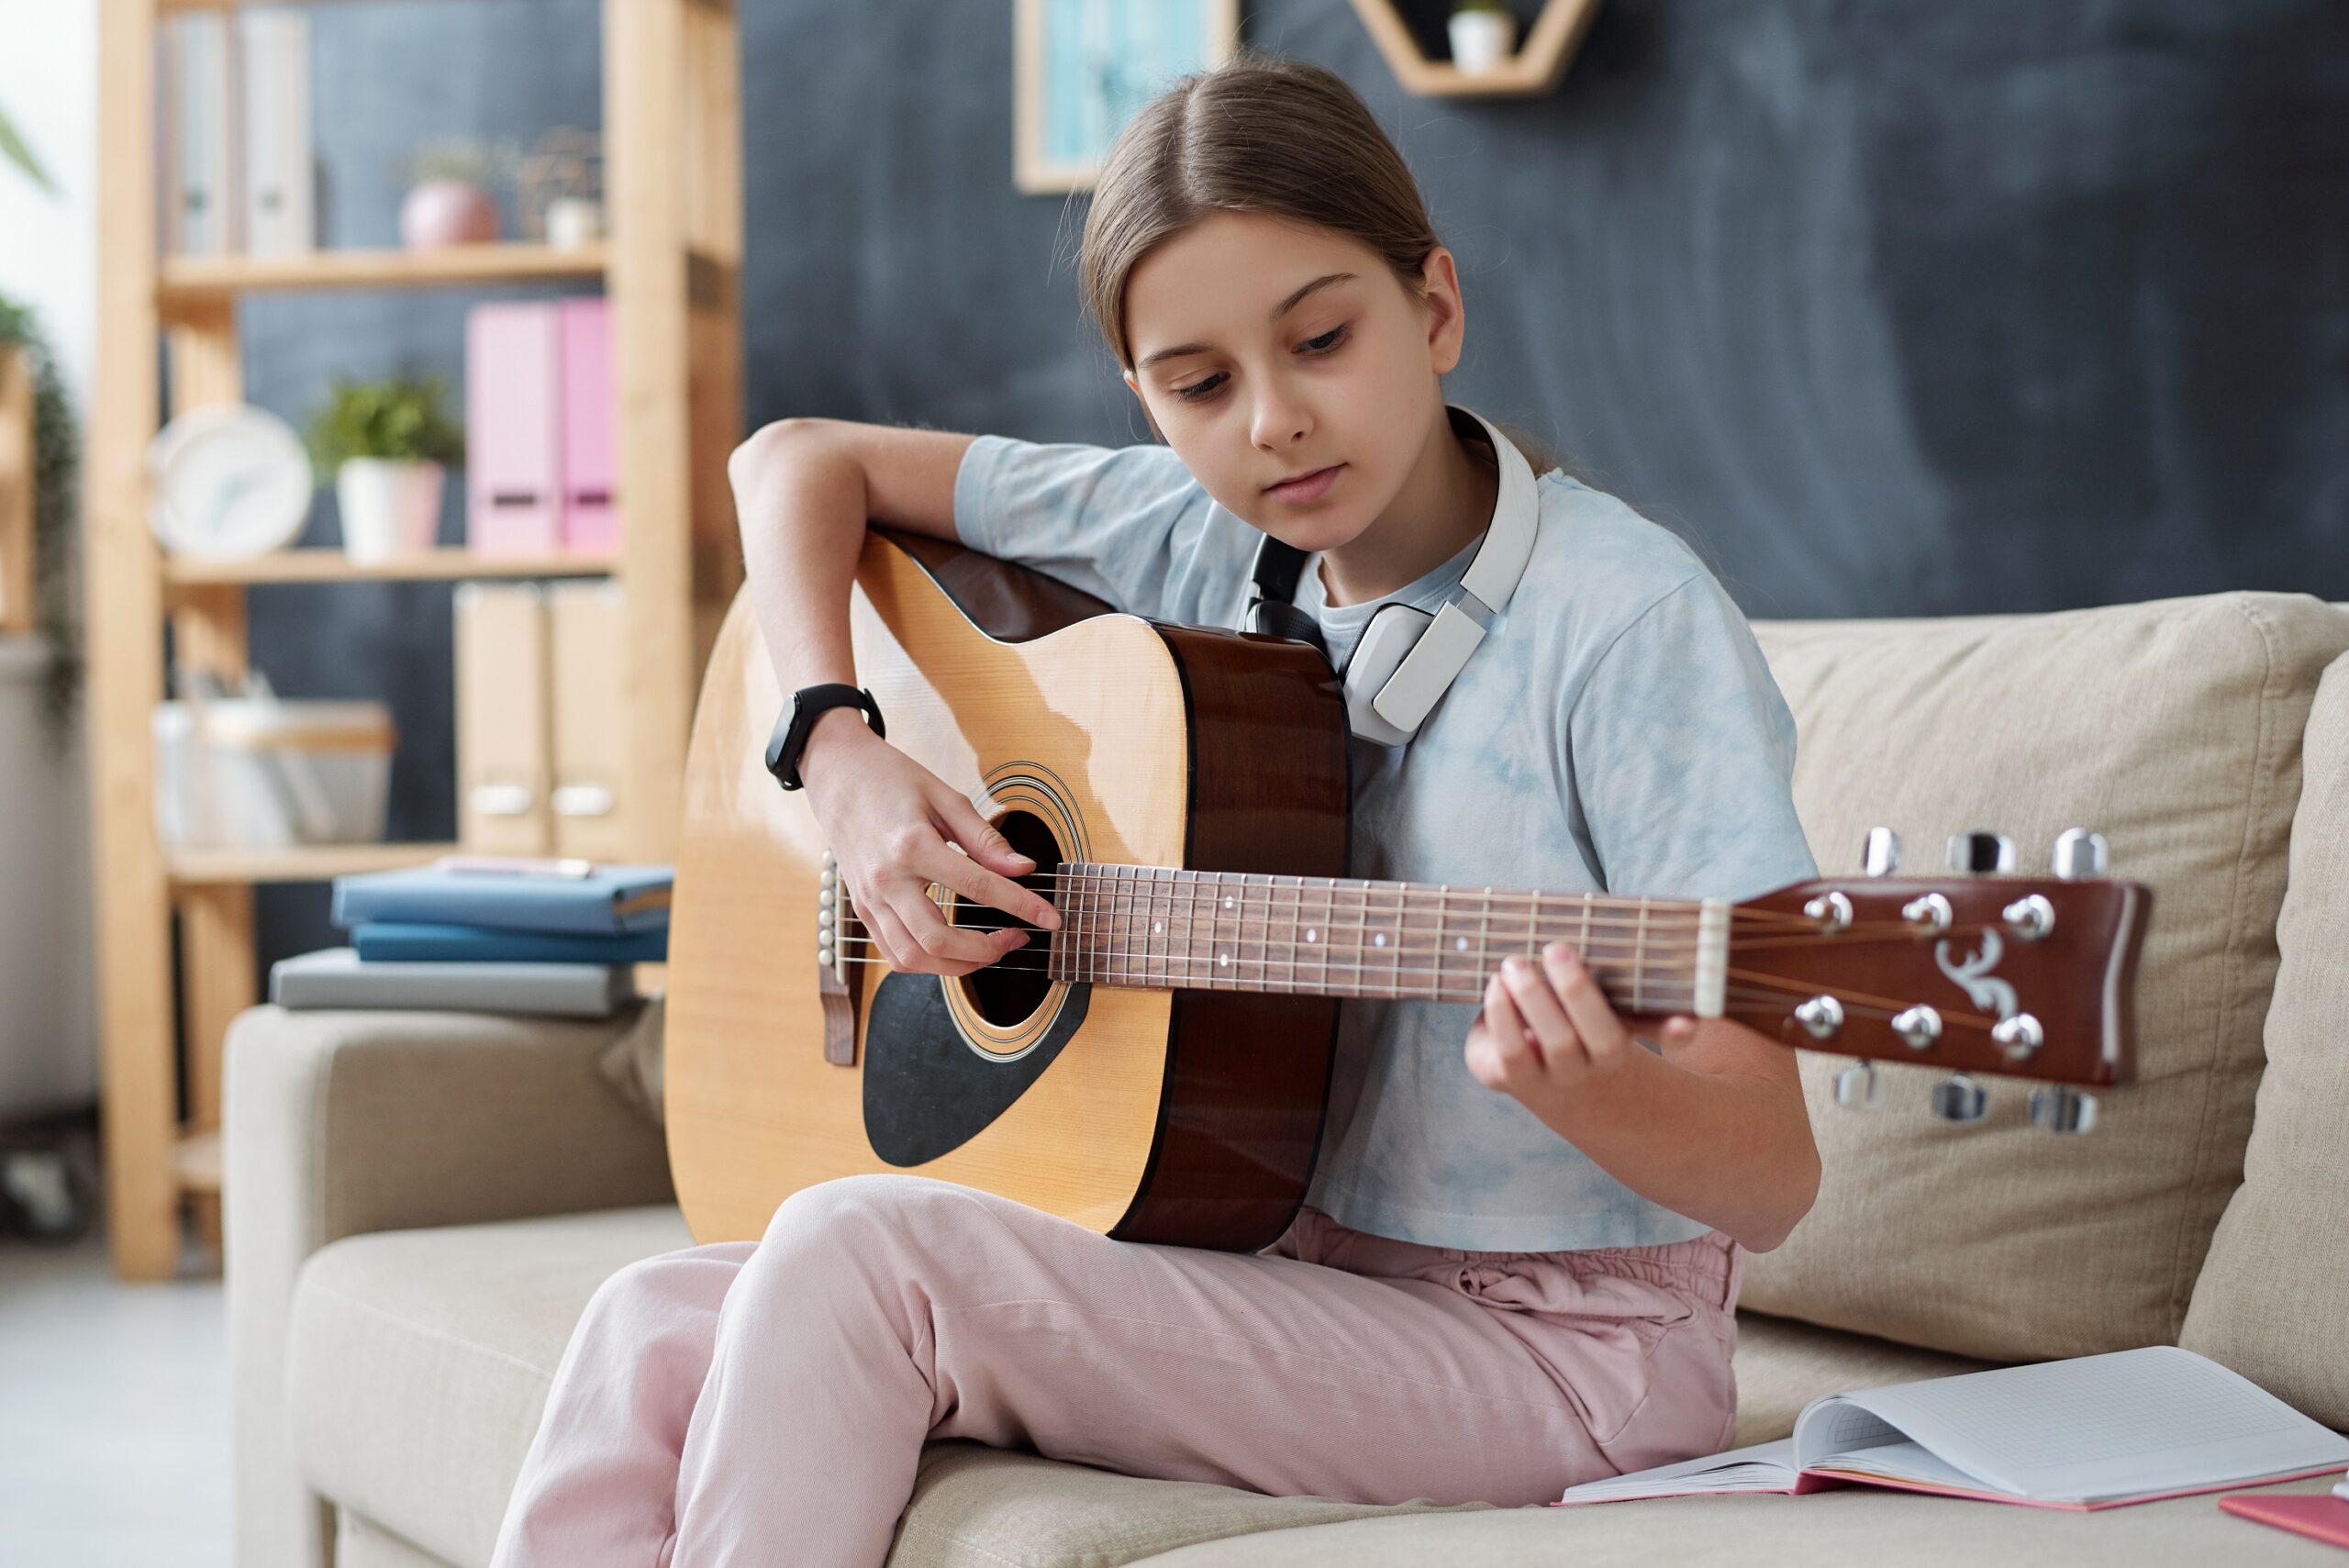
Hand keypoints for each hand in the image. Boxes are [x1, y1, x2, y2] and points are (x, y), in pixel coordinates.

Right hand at [801, 708, 1059, 975]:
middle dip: (986, 951)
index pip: (977, 887)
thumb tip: (1024, 869)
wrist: (837, 774)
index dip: (1021, 907)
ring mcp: (869, 899)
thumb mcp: (946, 798)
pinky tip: (953, 949)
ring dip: (957, 965)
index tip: (1050, 918)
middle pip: (938, 940)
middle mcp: (886, 879)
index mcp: (912, 845)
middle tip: (1016, 937)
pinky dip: (927, 962)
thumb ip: (985, 840)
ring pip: (912, 958)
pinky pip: (893, 954)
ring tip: (989, 948)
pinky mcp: (861, 909)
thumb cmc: (892, 779)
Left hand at [1465, 941, 1695, 1108]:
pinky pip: (1513, 1053)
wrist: (1524, 1065)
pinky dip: (1501, 1014)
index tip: (1688, 1020)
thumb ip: (1589, 964)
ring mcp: (1560, 1076)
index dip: (1677, 1031)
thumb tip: (1590, 919)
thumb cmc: (1556, 1009)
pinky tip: (1495, 986)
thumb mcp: (1576, 986)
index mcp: (1624, 1030)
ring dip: (1535, 998)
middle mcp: (1599, 1062)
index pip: (1660, 1033)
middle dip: (1579, 991)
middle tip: (1556, 948)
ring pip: (1559, 1044)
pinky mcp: (1515, 1080)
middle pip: (1605, 1039)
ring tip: (1513, 963)